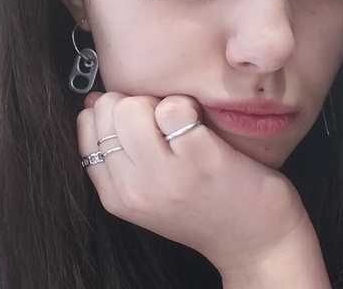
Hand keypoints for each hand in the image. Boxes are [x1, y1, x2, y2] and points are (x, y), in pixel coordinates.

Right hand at [77, 91, 311, 276]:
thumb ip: (118, 153)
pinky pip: (174, 107)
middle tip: (162, 123)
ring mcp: (166, 174)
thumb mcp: (147, 193)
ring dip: (160, 104)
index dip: (111, 110)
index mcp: (116, 196)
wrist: (256, 242)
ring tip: (181, 125)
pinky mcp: (200, 158)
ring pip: (133, 106)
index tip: (138, 120)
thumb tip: (91, 101)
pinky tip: (200, 125)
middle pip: (108, 110)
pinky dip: (187, 106)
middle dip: (135, 103)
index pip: (86, 126)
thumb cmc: (203, 209)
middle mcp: (134, 188)